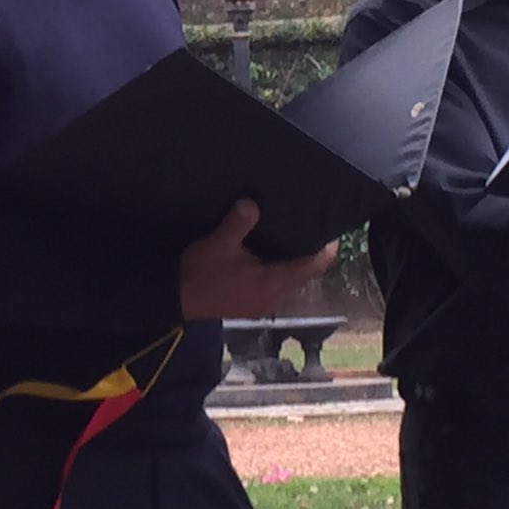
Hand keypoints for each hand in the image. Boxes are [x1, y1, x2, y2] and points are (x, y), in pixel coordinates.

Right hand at [178, 200, 336, 321]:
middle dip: (310, 256)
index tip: (334, 234)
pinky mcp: (250, 307)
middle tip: (313, 231)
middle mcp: (273, 298)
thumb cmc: (200, 273)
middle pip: (304, 277)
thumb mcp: (218, 243)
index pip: (311, 267)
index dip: (326, 252)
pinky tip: (269, 260)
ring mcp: (262, 305)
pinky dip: (280, 273)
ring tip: (293, 242)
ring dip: (294, 266)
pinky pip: (276, 288)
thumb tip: (252, 202)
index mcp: (272, 283)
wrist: (175, 298)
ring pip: (290, 283)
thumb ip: (238, 223)